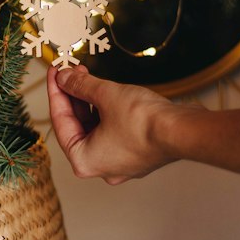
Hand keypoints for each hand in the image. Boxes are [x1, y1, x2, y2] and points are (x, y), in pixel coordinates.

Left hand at [46, 64, 173, 184]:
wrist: (184, 131)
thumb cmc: (144, 121)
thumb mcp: (105, 95)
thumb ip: (80, 86)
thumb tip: (63, 77)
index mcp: (84, 161)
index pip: (60, 122)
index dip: (56, 92)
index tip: (54, 71)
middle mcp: (100, 168)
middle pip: (77, 126)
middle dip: (74, 96)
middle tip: (71, 71)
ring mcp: (120, 163)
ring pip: (96, 129)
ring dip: (90, 102)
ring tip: (88, 76)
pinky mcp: (137, 154)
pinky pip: (113, 132)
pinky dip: (107, 113)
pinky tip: (106, 92)